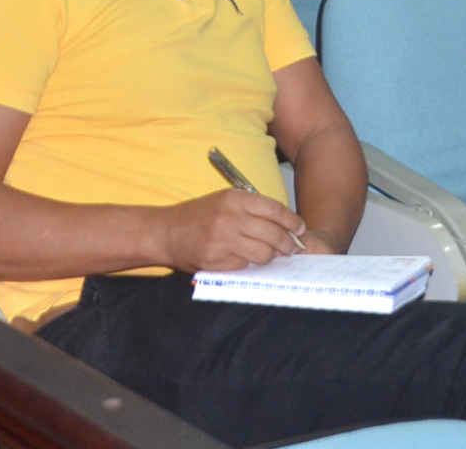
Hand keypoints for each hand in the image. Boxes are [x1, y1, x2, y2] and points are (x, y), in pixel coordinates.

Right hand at [151, 189, 308, 271]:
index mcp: (235, 199)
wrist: (166, 232)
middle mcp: (230, 218)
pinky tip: (241, 259)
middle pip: (274, 234)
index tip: (300, 229)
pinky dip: (247, 265)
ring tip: (267, 256)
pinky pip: (245, 266)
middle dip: (287, 244)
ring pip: (263, 254)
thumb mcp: (224, 200)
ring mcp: (223, 240)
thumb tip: (283, 225)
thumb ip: (251, 209)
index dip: (292, 221)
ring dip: (269, 257)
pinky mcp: (217, 261)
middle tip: (290, 248)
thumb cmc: (198, 215)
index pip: (275, 210)